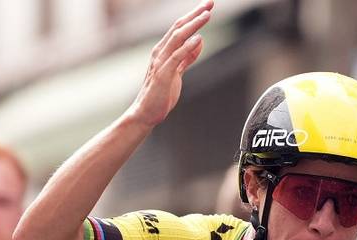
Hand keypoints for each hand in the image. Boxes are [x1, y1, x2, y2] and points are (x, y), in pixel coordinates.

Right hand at [127, 1, 212, 127]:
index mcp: (164, 50)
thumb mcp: (177, 71)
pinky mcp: (163, 75)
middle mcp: (161, 52)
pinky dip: (187, 47)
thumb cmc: (160, 93)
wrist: (146, 112)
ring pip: (178, 38)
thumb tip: (199, 41)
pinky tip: (198, 39)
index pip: (179, 28)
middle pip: (179, 28)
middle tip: (209, 3)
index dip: (193, 16)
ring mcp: (160, 62)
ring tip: (207, 15)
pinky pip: (176, 57)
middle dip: (195, 14)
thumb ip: (187, 57)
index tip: (207, 7)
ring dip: (193, 25)